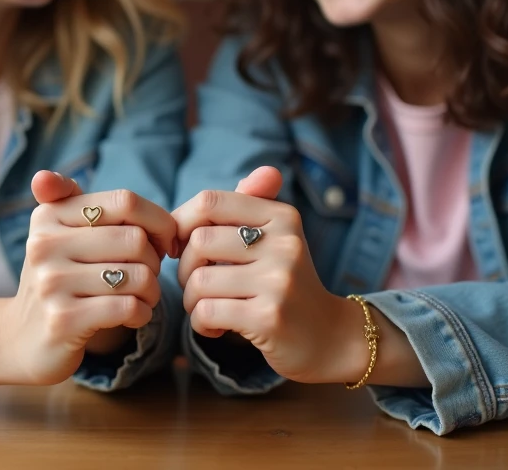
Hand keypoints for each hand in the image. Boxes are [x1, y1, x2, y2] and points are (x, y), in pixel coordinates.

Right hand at [0, 171, 176, 384]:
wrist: (22, 339)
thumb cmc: (59, 279)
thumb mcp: (60, 235)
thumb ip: (73, 202)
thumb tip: (42, 177)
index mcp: (49, 215)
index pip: (124, 201)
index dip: (158, 220)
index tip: (165, 241)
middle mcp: (44, 245)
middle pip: (136, 239)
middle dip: (155, 261)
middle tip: (147, 274)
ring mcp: (51, 283)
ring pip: (138, 276)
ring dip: (152, 291)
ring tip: (141, 296)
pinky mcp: (63, 320)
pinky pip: (128, 307)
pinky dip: (142, 313)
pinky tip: (133, 315)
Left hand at [173, 166, 361, 383]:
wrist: (329, 337)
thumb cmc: (287, 283)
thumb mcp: (278, 238)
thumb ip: (256, 204)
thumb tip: (265, 170)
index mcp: (282, 217)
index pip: (210, 201)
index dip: (181, 222)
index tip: (178, 245)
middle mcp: (284, 243)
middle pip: (199, 241)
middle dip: (184, 267)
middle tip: (197, 285)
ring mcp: (278, 281)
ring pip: (199, 280)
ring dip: (191, 300)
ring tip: (207, 308)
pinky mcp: (269, 318)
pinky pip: (207, 312)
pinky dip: (201, 324)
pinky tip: (217, 329)